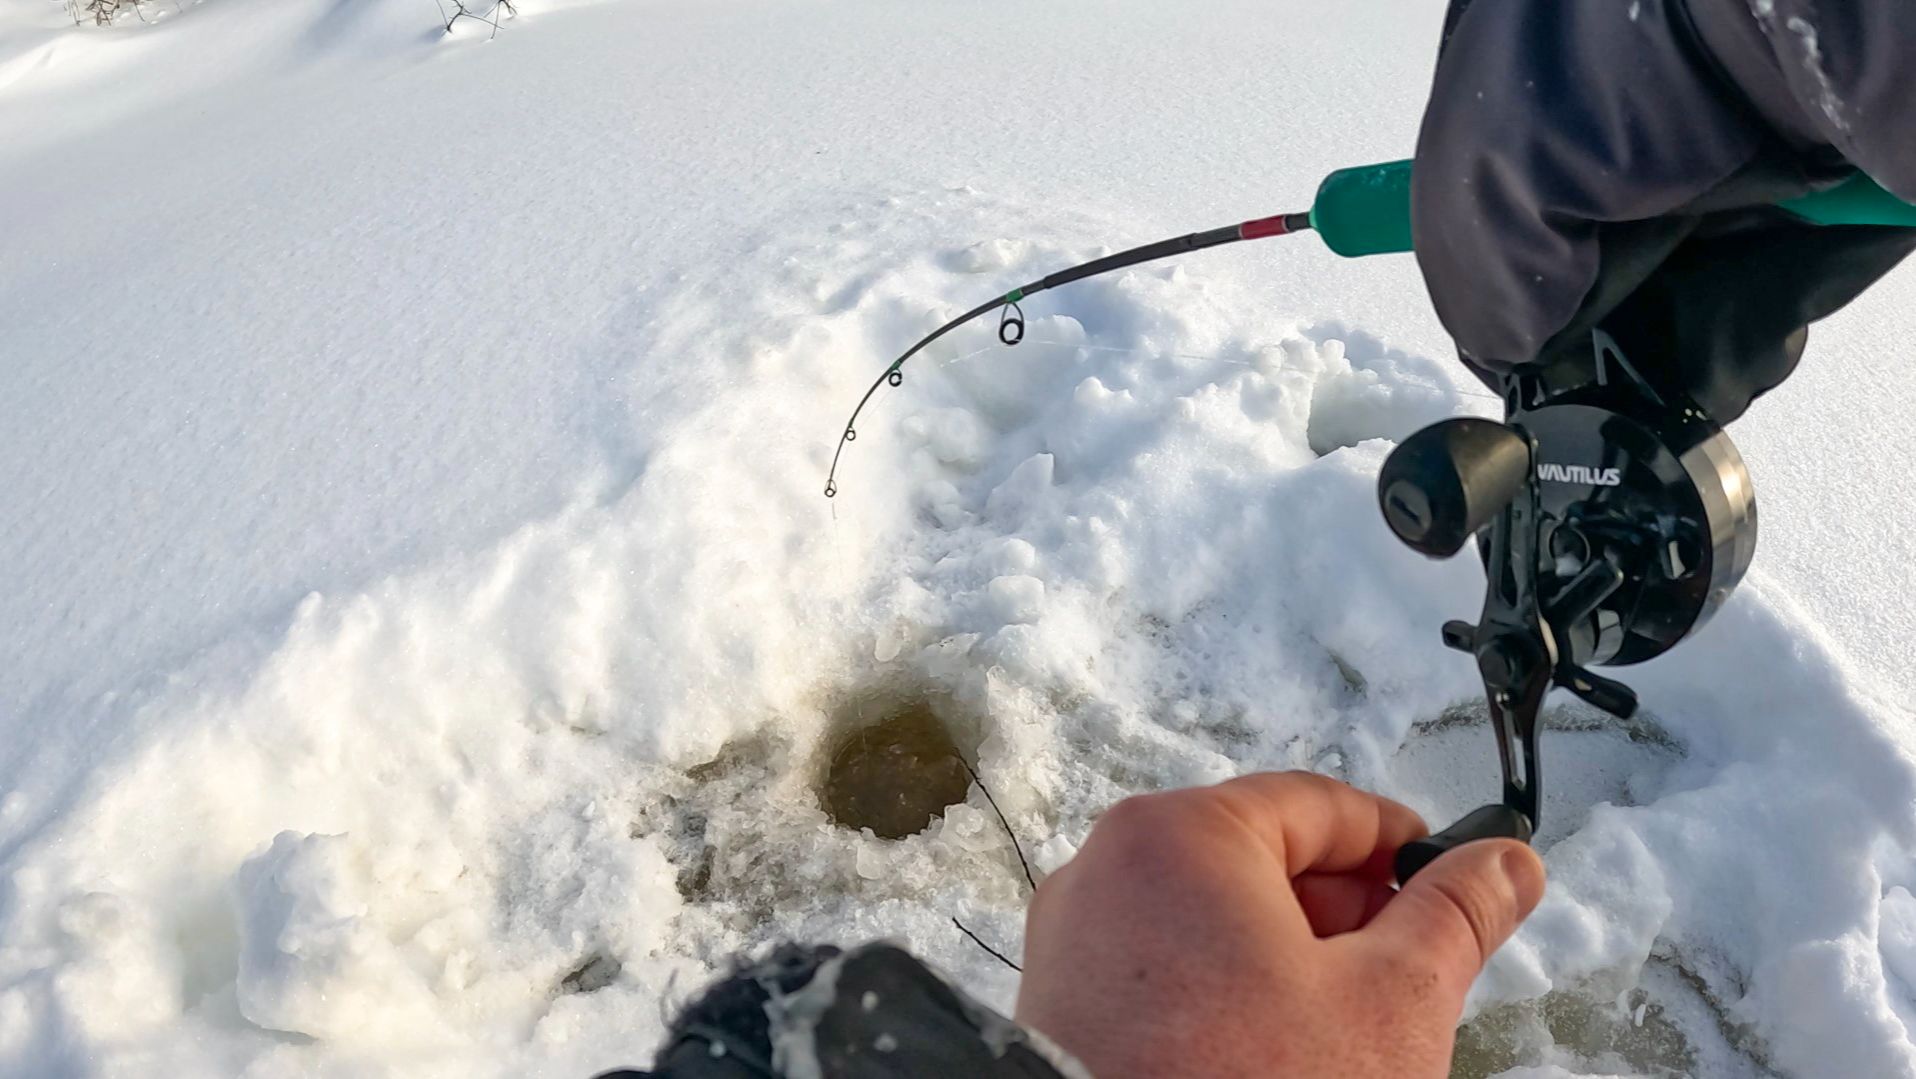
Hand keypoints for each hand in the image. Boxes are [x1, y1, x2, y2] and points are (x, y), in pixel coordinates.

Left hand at [1015, 772, 1544, 1077]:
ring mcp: (1076, 939)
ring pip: (1212, 916)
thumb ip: (1455, 918)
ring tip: (1342, 1023)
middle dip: (1344, 909)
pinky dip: (1226, 987)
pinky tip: (1271, 1046)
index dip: (1396, 842)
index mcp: (1179, 836)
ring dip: (1288, 955)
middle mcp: (1109, 870)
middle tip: (1409, 963)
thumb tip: (1504, 866)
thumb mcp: (1389, 1002)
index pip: (1316, 803)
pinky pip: (1165, 963)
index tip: (1446, 873)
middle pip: (1260, 856)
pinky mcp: (1065, 1002)